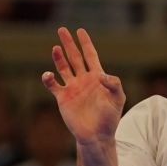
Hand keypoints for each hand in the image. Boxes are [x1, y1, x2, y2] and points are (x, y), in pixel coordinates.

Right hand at [41, 27, 123, 144]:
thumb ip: (114, 84)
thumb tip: (101, 76)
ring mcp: (72, 88)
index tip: (80, 31)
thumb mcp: (118, 99)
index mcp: (97, 77)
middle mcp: (83, 80)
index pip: (90, 55)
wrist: (97, 135)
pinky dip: (49, 79)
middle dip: (69, 44)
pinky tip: (48, 74)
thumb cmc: (110, 118)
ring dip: (58, 58)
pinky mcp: (63, 98)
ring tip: (56, 48)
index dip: (85, 43)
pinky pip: (53, 85)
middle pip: (75, 57)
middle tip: (62, 29)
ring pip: (63, 68)